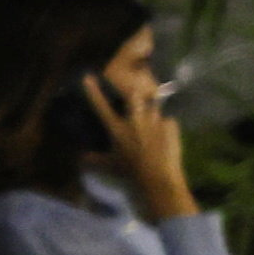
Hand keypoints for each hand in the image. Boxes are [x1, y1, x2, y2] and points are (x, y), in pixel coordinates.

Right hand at [82, 61, 192, 220]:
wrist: (158, 178)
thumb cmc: (130, 172)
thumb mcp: (108, 167)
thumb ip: (93, 160)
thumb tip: (81, 158)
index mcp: (117, 128)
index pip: (101, 106)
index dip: (93, 91)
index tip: (89, 76)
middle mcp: (135, 120)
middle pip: (134, 96)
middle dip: (134, 92)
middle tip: (135, 93)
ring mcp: (155, 120)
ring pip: (153, 107)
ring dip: (152, 112)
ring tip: (153, 123)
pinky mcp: (172, 125)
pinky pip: (168, 121)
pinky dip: (166, 126)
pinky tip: (166, 136)